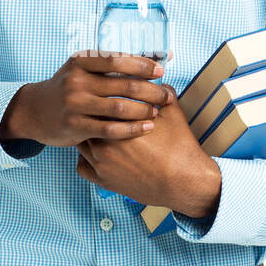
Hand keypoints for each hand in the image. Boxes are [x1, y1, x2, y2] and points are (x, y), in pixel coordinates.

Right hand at [0, 50, 173, 148]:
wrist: (34, 111)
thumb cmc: (69, 87)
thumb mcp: (83, 69)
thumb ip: (116, 63)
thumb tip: (163, 54)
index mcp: (81, 61)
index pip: (117, 59)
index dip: (143, 65)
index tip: (161, 71)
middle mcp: (76, 81)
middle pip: (124, 85)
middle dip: (152, 91)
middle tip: (167, 96)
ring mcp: (74, 104)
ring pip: (120, 108)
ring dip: (144, 111)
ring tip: (157, 112)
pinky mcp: (75, 127)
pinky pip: (110, 129)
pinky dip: (132, 129)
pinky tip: (147, 128)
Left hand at [76, 85, 222, 216]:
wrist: (184, 182)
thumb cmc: (179, 149)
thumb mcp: (172, 114)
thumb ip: (161, 93)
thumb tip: (158, 83)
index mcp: (118, 122)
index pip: (101, 102)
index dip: (105, 98)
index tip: (109, 98)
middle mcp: (104, 142)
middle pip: (88, 121)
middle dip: (95, 116)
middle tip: (104, 114)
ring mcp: (100, 163)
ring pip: (82, 142)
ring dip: (90, 136)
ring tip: (101, 133)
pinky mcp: (103, 181)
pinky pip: (82, 167)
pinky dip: (87, 160)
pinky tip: (100, 154)